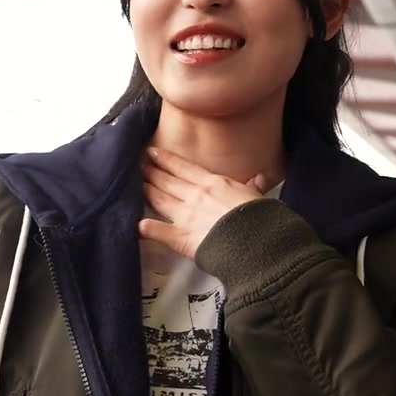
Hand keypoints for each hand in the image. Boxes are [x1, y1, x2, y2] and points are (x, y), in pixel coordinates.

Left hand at [138, 147, 272, 259]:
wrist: (255, 243)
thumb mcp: (258, 198)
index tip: (154, 152)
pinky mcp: (180, 238)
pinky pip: (157, 231)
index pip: (184, 167)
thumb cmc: (260, 220)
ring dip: (146, 190)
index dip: (167, 159)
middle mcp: (195, 196)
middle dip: (151, 172)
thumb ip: (253, 188)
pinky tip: (135, 224)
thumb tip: (259, 179)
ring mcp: (184, 216)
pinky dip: (145, 228)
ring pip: (159, 199)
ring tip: (135, 184)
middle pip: (167, 180)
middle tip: (138, 165)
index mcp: (214, 183)